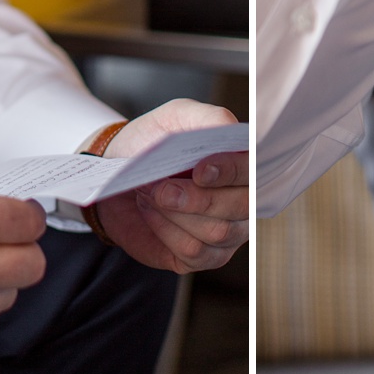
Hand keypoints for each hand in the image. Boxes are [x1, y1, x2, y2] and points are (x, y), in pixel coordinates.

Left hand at [95, 99, 247, 273]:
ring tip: (150, 193)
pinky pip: (194, 251)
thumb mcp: (177, 116)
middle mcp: (245, 198)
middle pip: (240, 206)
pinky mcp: (205, 256)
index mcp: (244, 162)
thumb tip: (231, 128)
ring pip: (217, 231)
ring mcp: (229, 231)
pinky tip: (150, 211)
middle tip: (160, 185)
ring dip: (176, 213)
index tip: (200, 170)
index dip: (230, 172)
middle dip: (197, 198)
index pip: (255, 171)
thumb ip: (208, 118)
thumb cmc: (154, 142)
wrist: (119, 173)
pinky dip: (166, 230)